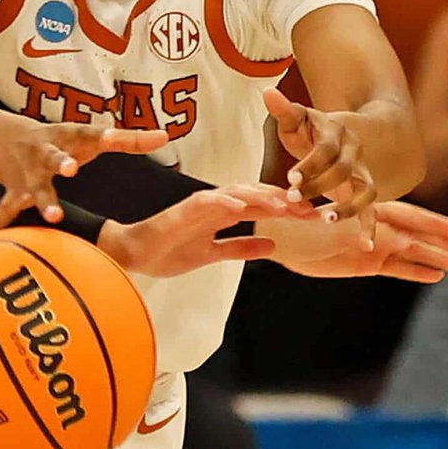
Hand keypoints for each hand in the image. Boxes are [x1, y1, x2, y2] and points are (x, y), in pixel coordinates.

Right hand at [0, 123, 171, 231]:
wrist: (1, 135)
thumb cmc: (58, 139)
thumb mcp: (87, 135)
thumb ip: (128, 140)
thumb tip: (165, 136)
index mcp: (67, 136)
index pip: (88, 133)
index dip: (102, 134)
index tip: (113, 136)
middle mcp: (46, 152)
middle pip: (54, 156)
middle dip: (61, 162)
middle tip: (71, 169)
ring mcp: (28, 173)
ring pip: (35, 186)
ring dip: (42, 200)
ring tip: (53, 217)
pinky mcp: (14, 191)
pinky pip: (4, 210)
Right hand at [97, 183, 312, 278]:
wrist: (133, 254)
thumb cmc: (168, 252)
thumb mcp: (213, 254)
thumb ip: (240, 248)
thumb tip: (272, 247)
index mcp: (224, 214)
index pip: (262, 207)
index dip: (288, 210)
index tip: (314, 217)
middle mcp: (216, 205)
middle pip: (256, 196)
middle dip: (284, 201)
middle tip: (311, 209)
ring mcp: (200, 205)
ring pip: (237, 193)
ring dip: (261, 197)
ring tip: (284, 204)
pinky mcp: (183, 210)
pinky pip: (206, 202)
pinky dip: (225, 202)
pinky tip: (242, 208)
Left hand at [264, 88, 378, 246]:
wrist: (351, 133)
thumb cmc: (312, 130)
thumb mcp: (298, 120)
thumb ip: (284, 110)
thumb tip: (267, 92)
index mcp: (336, 133)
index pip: (324, 149)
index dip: (310, 163)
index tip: (291, 178)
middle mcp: (354, 152)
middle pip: (342, 170)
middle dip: (319, 186)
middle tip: (295, 199)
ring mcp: (363, 172)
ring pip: (365, 190)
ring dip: (347, 206)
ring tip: (325, 220)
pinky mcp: (365, 190)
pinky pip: (372, 209)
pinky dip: (370, 226)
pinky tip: (365, 246)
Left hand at [268, 201, 447, 282]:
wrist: (277, 236)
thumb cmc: (299, 223)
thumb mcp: (329, 227)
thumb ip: (361, 233)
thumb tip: (389, 241)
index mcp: (371, 212)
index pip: (410, 218)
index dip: (435, 225)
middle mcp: (377, 227)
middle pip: (419, 234)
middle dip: (444, 242)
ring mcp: (374, 246)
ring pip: (412, 253)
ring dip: (438, 259)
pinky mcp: (366, 264)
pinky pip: (396, 268)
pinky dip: (416, 272)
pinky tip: (437, 276)